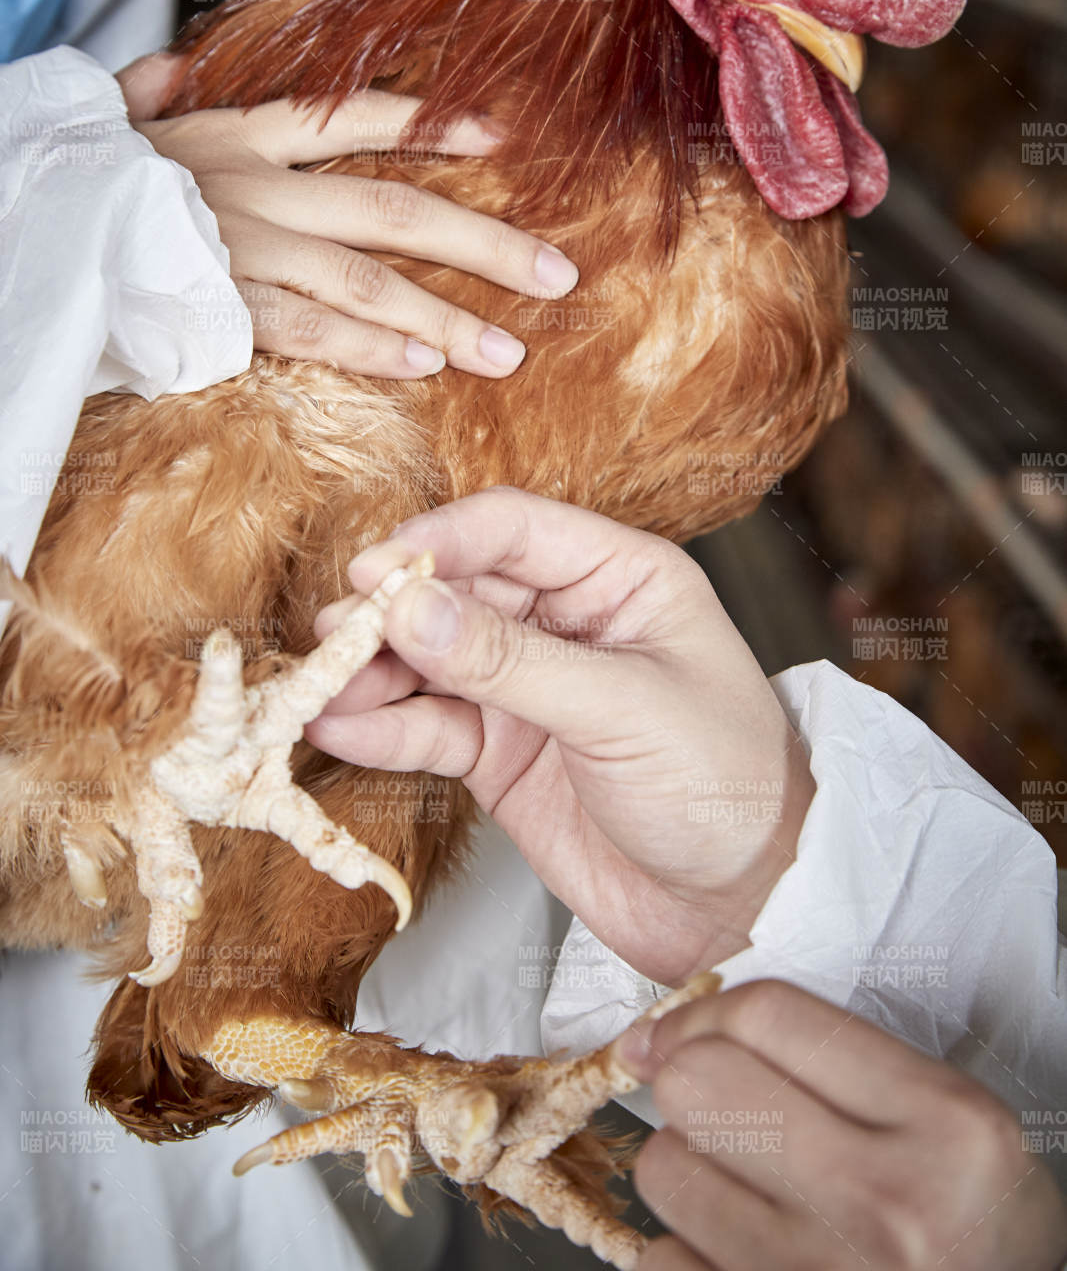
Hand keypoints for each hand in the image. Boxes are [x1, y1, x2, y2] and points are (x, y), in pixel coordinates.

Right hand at [116, 52, 577, 378]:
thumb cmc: (75, 182)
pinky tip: (425, 366)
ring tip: (508, 350)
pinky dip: (370, 349)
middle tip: (556, 275)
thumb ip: (151, 94)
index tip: (501, 141)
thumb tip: (166, 67)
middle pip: (393, 210)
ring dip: (446, 317)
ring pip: (365, 280)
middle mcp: (255, 186)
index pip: (356, 119)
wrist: (20, 225)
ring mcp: (240, 248)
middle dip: (483, 244)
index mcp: (241, 135)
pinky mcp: (216, 307)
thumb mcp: (113, 122)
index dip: (433, 126)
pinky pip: (309, 331)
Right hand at [305, 486, 813, 984]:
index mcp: (619, 579)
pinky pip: (431, 728)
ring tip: (319, 688)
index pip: (512, 530)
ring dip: (374, 672)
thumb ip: (510, 661)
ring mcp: (530, 690)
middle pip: (458, 592)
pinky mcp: (503, 756)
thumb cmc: (723, 786)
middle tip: (333, 635)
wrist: (742, 907)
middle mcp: (567, 622)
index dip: (439, 541)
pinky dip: (385, 729)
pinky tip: (341, 730)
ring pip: (432, 661)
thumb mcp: (623, 709)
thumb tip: (408, 608)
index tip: (375, 570)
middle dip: (392, 611)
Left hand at [619, 980, 1066, 1270]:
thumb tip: (670, 1033)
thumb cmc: (974, 1224)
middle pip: (698, 1081)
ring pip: (665, 1171)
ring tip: (742, 1187)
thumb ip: (835, 1054)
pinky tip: (735, 1249)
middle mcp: (883, 1200)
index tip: (681, 1029)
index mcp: (942, 1120)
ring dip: (688, 1169)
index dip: (705, 1011)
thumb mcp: (949, 1118)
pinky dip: (684, 1247)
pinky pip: (661, 1258)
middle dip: (691, 1084)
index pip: (770, 1015)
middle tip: (720, 1110)